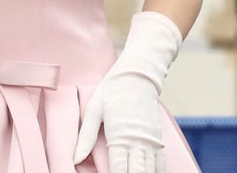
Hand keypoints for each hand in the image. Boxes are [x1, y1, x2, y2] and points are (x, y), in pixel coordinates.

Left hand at [74, 12, 181, 170]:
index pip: (119, 171)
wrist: (138, 74)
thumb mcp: (94, 110)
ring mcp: (151, 142)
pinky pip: (161, 164)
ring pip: (151, 172)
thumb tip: (74, 159)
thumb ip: (85, 137)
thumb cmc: (113, 90)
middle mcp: (138, 143)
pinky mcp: (158, 139)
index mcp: (119, 137)